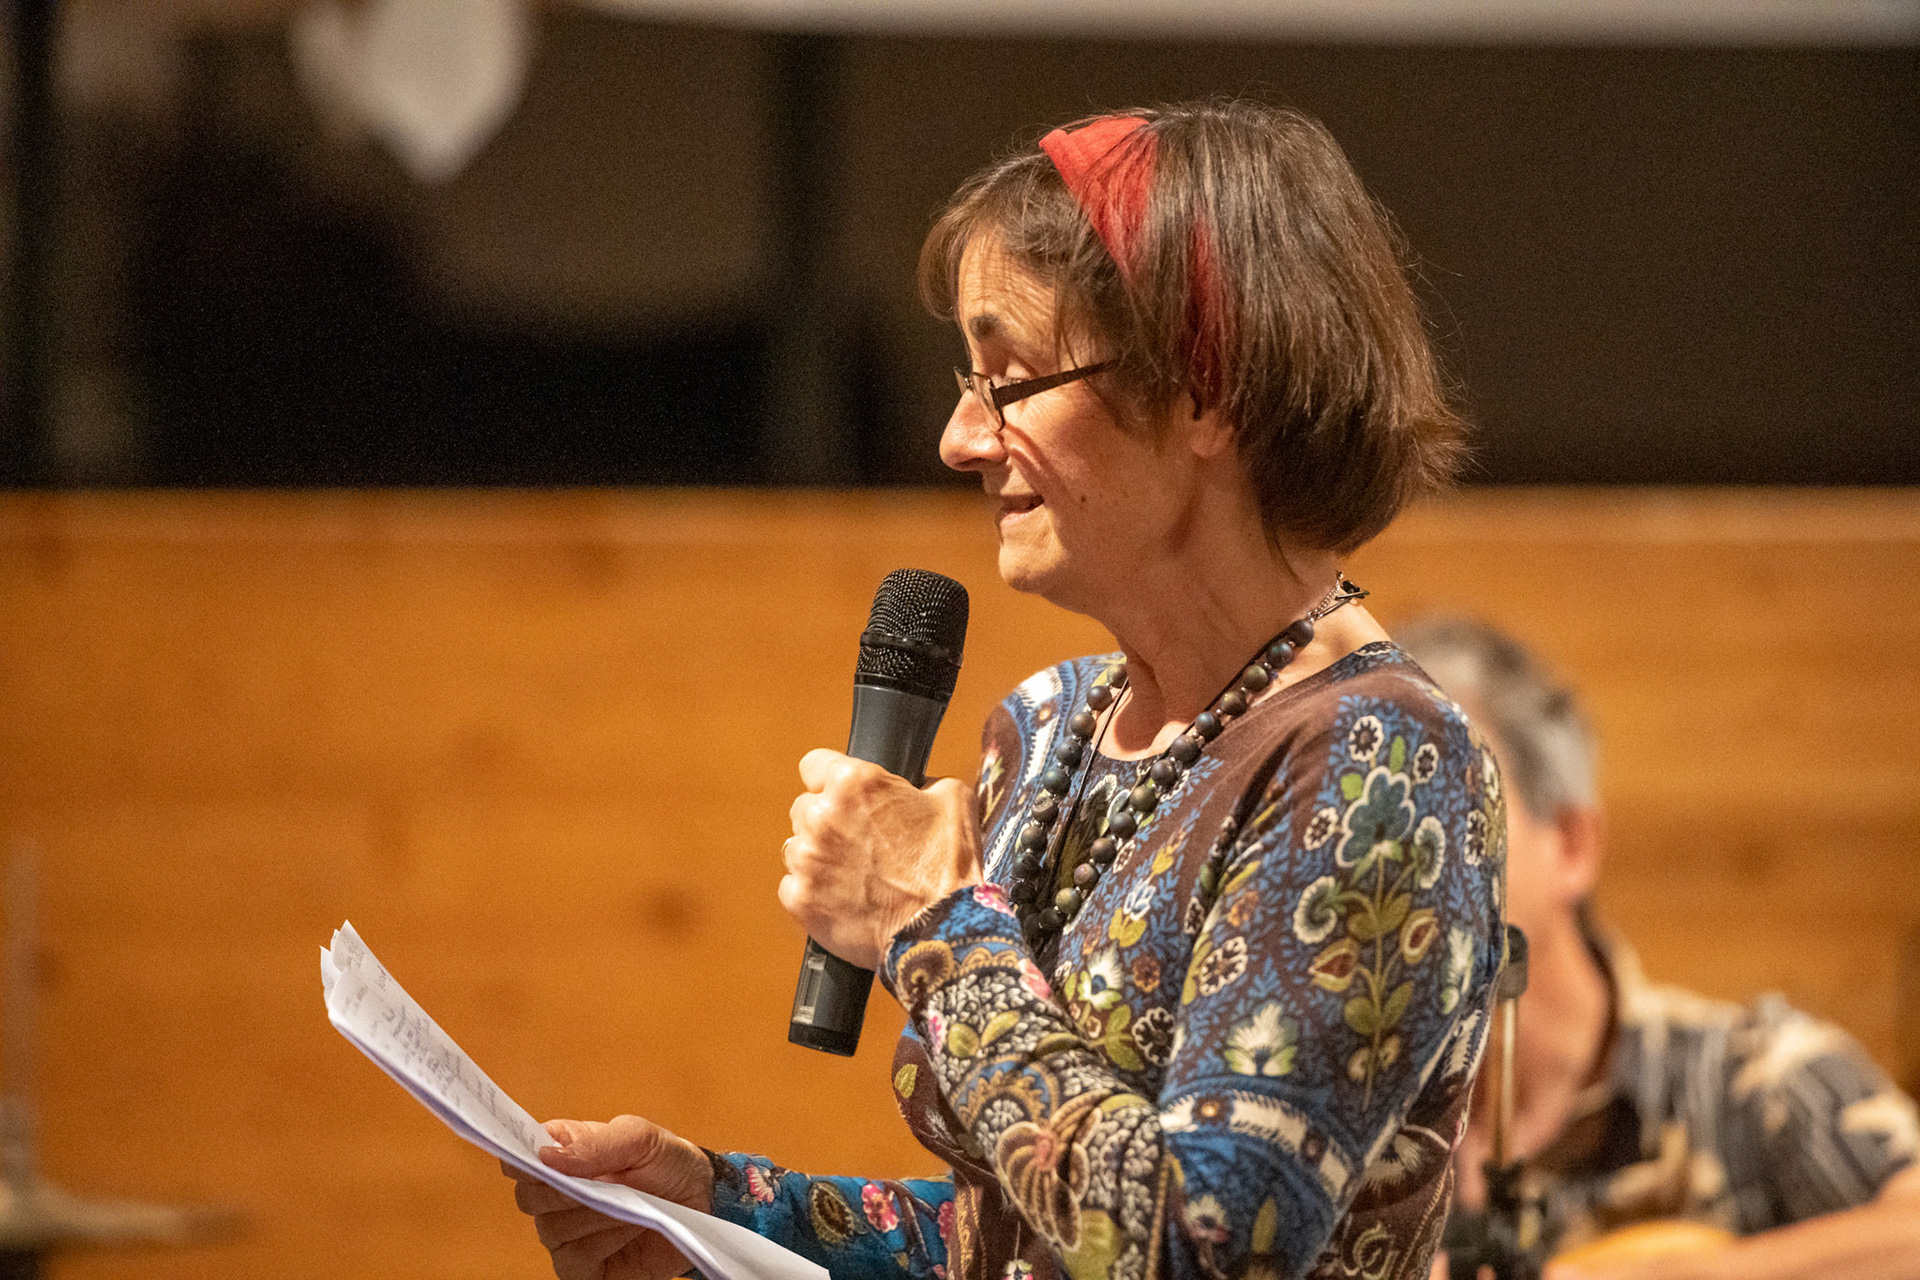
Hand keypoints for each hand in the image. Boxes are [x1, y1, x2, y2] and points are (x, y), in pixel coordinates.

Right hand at [503, 1115, 714, 1279]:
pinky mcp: (583, 1268)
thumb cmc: (666, 1163)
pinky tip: (630, 1227)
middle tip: (606, 1182)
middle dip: (566, 1190)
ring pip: (553, 1230)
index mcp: (560, 1153)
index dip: (518, 1157)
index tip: (537, 1158)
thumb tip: (546, 1156)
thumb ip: (596, 1144)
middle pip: (529, 1197)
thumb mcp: (641, 1139)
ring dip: (597, 1215)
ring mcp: (565, 1234)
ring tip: (633, 1203)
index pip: (518, 1156)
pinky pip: (574, 1261)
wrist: (701, 1201)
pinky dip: (604, 1243)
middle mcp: (555, 1195)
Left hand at [781, 749, 983, 968]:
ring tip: (853, 875)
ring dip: (818, 857)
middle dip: (826, 821)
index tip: (841, 796)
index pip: (813, 764)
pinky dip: (813, 893)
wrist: (944, 929)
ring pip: (796, 848)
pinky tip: (843, 899)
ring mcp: (807, 859)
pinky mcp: (800, 899)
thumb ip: (925, 782)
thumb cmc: (948, 868)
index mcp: (854, 783)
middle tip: (858, 842)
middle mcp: (822, 815)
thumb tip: (918, 788)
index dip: (830, 780)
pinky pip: (793, 887)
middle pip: (803, 807)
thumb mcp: (954, 800)